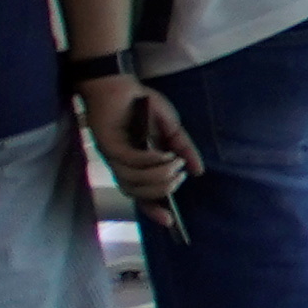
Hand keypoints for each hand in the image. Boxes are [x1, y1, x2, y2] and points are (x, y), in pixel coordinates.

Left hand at [74, 72, 196, 226]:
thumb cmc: (142, 105)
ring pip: (135, 182)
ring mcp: (115, 158)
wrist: (120, 85)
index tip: (170, 221)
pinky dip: (151, 161)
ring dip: (159, 176)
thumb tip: (198, 170)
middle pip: (139, 193)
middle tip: (179, 175)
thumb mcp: (171, 129)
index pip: (142, 195)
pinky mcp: (110, 147)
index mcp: (136, 165)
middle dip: (163, 189)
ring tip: (175, 163)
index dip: (154, 209)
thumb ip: (183, 149)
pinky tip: (164, 154)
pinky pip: (132, 163)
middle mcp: (123, 166)